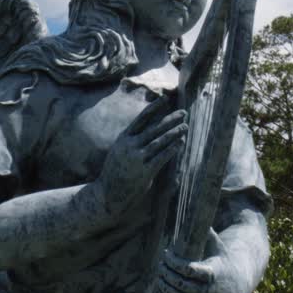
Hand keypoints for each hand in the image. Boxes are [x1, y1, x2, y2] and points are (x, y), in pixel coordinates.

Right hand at [94, 98, 186, 216]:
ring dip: (174, 133)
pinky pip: (161, 157)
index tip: (166, 98)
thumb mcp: (119, 150)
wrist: (106, 193)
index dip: (154, 107)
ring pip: (159, 141)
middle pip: (154, 128)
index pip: (141, 118)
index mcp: (123, 138)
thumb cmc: (115, 171)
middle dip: (170, 119)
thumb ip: (133, 140)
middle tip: (183, 112)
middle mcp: (129, 146)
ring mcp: (137, 158)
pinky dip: (172, 149)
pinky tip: (181, 142)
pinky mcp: (144, 171)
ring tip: (185, 126)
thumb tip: (149, 129)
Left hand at [156, 229, 240, 292]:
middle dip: (166, 274)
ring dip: (165, 288)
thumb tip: (199, 210)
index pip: (188, 269)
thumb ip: (208, 233)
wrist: (236, 290)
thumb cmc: (223, 263)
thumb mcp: (218, 248)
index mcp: (213, 273)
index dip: (173, 262)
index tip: (166, 254)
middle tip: (160, 266)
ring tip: (160, 278)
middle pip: (180, 284)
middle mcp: (209, 292)